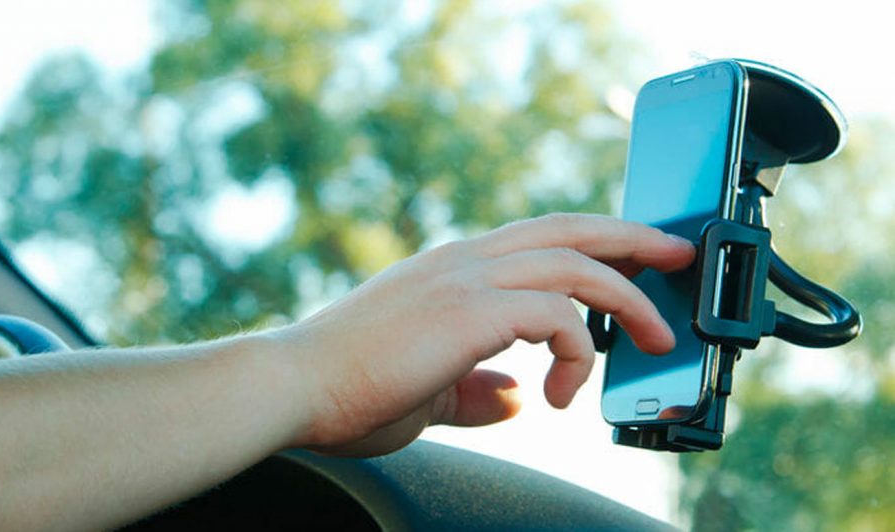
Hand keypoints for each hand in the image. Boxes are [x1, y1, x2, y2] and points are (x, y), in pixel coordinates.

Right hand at [275, 213, 694, 456]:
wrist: (293, 387)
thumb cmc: (345, 389)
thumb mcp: (427, 390)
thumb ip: (475, 389)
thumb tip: (516, 396)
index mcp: (451, 270)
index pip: (538, 238)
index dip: (592, 241)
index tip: (631, 259)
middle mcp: (462, 261)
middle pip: (569, 227)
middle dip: (633, 237)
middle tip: (675, 253)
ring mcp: (465, 279)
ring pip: (575, 262)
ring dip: (628, 299)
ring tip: (655, 338)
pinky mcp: (469, 310)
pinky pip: (557, 312)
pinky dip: (579, 349)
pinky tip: (565, 391)